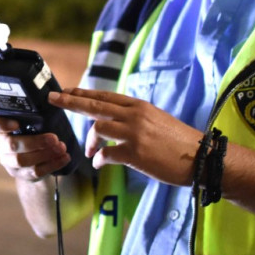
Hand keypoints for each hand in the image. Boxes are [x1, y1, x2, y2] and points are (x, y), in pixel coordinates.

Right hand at [0, 115, 70, 181]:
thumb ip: (34, 114)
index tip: (16, 123)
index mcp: (1, 128)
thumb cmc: (33, 132)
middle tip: (54, 138)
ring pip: (23, 161)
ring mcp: (9, 162)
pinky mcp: (21, 175)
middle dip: (34, 142)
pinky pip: (35, 172)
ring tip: (62, 148)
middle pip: (11, 145)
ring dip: (45, 154)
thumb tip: (55, 97)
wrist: (35, 160)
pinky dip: (52, 164)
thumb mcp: (31, 122)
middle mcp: (1, 145)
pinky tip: (64, 158)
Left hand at [49, 87, 202, 185]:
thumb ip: (135, 117)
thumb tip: (114, 119)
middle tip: (53, 99)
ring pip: (98, 128)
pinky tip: (101, 163)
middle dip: (71, 101)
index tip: (66, 91)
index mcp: (139, 106)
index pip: (105, 96)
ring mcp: (134, 133)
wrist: (201, 157)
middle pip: (95, 105)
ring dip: (91, 142)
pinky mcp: (135, 153)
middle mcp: (134, 115)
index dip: (84, 93)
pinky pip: (107, 154)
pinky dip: (100, 159)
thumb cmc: (178, 141)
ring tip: (92, 152)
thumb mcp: (156, 119)